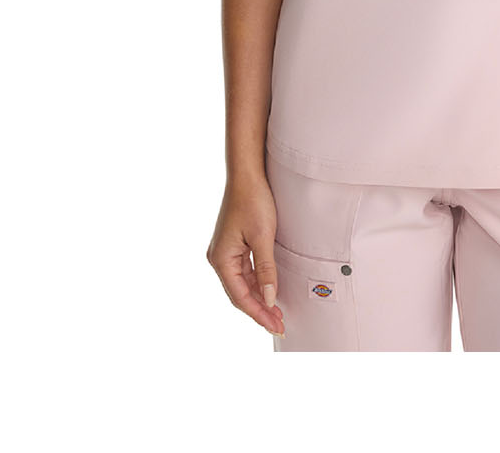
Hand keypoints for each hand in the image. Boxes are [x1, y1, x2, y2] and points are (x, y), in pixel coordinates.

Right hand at [207, 176, 285, 335]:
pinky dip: (258, 283)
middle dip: (260, 310)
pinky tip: (270, 291)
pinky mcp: (234, 245)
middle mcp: (219, 258)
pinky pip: (245, 271)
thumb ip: (266, 270)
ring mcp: (226, 252)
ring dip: (260, 297)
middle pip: (240, 293)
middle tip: (279, 326)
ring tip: (277, 314)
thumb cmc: (253, 200)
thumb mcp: (263, 237)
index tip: (275, 325)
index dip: (259, 313)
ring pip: (243, 283)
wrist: (247, 174)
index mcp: (221, 259)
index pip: (240, 296)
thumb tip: (270, 299)